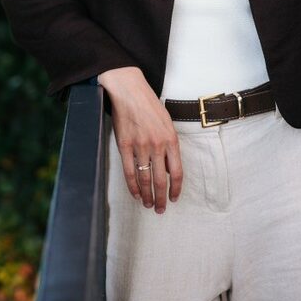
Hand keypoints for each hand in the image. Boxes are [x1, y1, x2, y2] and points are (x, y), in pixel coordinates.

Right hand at [97, 66, 182, 213]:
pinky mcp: (124, 145)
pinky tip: (135, 193)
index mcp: (171, 139)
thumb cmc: (150, 106)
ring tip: (147, 204)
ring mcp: (140, 146)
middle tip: (160, 209)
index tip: (174, 198)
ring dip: (146, 195)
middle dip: (161, 198)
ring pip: (144, 178)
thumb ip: (169, 145)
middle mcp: (157, 144)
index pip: (176, 172)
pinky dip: (132, 185)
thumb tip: (168, 168)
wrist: (130, 91)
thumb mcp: (167, 123)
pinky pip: (128, 171)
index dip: (176, 189)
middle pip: (160, 180)